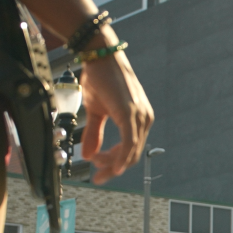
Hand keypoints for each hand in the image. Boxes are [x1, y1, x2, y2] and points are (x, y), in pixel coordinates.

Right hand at [79, 43, 153, 183]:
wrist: (100, 55)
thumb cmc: (99, 79)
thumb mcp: (96, 111)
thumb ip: (94, 134)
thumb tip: (88, 155)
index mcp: (139, 119)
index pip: (131, 150)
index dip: (115, 163)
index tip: (99, 170)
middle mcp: (144, 118)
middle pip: (132, 154)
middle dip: (114, 168)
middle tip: (98, 176)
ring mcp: (140, 116)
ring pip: (131, 151)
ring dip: (113, 163)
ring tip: (97, 166)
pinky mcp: (131, 113)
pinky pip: (129, 142)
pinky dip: (122, 157)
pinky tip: (114, 168)